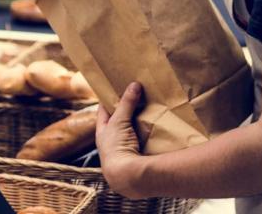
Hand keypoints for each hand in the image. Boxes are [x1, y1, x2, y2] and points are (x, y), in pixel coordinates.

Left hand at [96, 82, 146, 198]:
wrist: (127, 176)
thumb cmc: (117, 147)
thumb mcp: (119, 121)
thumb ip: (126, 103)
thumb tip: (134, 85)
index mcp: (102, 132)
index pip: (104, 111)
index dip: (110, 98)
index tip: (117, 86)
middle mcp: (112, 141)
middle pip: (120, 121)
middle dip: (129, 109)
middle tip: (139, 94)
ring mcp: (125, 150)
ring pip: (133, 131)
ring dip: (141, 122)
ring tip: (152, 107)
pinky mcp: (138, 156)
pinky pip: (145, 141)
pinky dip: (150, 134)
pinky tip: (159, 127)